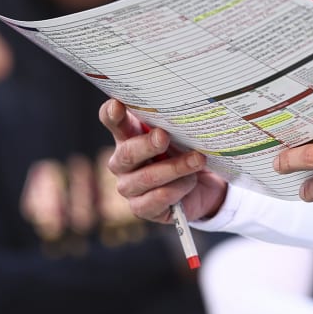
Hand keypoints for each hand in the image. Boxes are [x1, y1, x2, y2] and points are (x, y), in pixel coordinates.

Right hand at [101, 99, 227, 224]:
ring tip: (198, 160)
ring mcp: (129, 187)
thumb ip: (172, 123)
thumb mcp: (179, 134)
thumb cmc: (183, 152)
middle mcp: (122, 162)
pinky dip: (177, 189)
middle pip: (127, 152)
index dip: (111, 114)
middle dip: (147, 144)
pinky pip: (157, 198)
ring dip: (175, 168)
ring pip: (147, 177)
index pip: (111, 121)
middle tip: (163, 136)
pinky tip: (190, 182)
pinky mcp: (141, 208)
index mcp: (127, 136)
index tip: (117, 105)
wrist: (201, 186)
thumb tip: (182, 110)